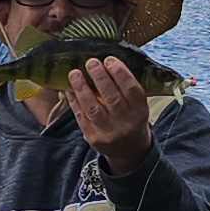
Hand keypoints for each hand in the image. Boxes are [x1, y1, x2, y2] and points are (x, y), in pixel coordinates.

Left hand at [67, 57, 152, 174]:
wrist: (129, 151)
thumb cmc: (131, 119)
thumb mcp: (137, 106)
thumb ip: (125, 89)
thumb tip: (105, 63)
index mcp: (140, 112)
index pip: (132, 90)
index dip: (120, 73)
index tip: (109, 59)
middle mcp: (126, 123)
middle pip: (112, 98)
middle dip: (100, 78)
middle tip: (91, 62)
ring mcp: (109, 133)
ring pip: (93, 108)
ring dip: (82, 89)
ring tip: (74, 73)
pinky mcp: (93, 138)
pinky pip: (81, 117)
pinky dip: (74, 101)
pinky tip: (69, 89)